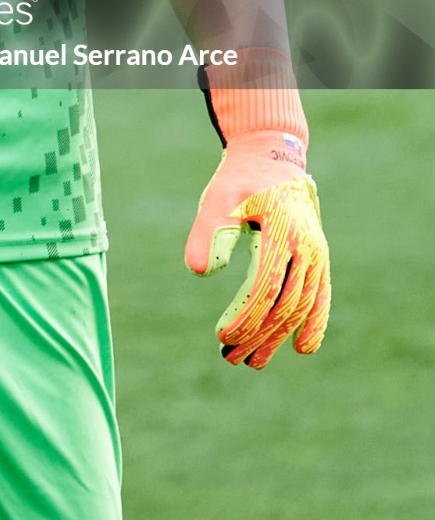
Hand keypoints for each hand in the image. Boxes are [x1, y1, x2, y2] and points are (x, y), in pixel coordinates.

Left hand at [185, 132, 330, 368]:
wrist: (270, 157)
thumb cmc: (238, 180)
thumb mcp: (218, 199)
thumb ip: (209, 233)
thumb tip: (198, 271)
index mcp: (281, 232)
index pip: (265, 287)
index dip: (245, 317)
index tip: (222, 337)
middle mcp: (306, 247)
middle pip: (285, 304)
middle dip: (258, 335)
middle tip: (231, 358)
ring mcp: (316, 254)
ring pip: (301, 306)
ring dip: (278, 337)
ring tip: (253, 362)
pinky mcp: (318, 258)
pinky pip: (320, 296)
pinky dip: (313, 323)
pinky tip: (302, 347)